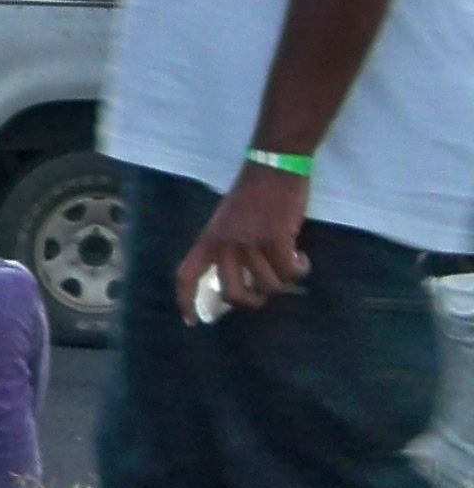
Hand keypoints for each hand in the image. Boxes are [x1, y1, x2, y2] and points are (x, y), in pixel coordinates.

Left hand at [178, 162, 311, 321]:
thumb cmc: (253, 194)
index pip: (186, 274)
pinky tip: (302, 258)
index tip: (192, 321)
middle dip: (251, 301)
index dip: (186, 300)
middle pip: (232, 292)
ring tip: (290, 263)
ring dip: (284, 280)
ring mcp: (250, 241)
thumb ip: (229, 247)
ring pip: (269, 285)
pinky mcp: (276, 238)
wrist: (273, 166)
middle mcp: (225, 243)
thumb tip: (242, 279)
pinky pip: (290, 272)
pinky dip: (300, 270)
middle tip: (263, 295)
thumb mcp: (228, 221)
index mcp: (209, 238)